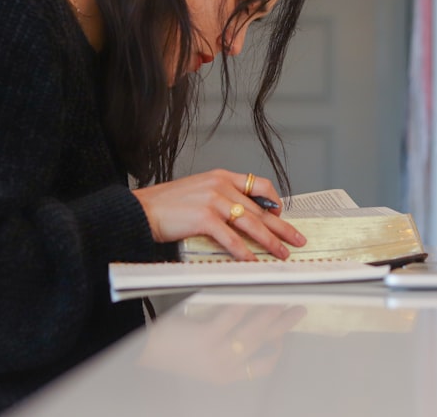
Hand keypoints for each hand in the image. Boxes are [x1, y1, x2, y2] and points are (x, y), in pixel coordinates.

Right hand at [132, 169, 306, 259]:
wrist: (140, 210)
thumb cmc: (166, 205)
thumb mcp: (198, 192)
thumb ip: (220, 199)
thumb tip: (241, 218)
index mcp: (220, 176)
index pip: (258, 184)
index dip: (274, 200)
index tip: (282, 213)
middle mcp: (220, 185)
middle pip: (259, 209)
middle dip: (281, 228)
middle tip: (296, 239)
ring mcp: (213, 200)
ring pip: (251, 224)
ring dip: (269, 242)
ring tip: (281, 254)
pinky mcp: (204, 218)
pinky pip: (231, 239)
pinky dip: (245, 252)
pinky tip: (252, 261)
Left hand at [138, 301, 306, 382]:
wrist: (139, 349)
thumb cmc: (167, 347)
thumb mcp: (201, 357)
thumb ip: (224, 345)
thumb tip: (248, 322)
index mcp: (225, 376)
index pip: (263, 366)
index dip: (279, 348)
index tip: (286, 333)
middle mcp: (224, 370)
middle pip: (263, 345)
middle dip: (284, 326)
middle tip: (298, 310)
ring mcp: (215, 356)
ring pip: (252, 332)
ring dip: (271, 313)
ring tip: (281, 298)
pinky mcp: (204, 340)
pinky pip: (231, 318)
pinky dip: (244, 302)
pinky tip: (251, 291)